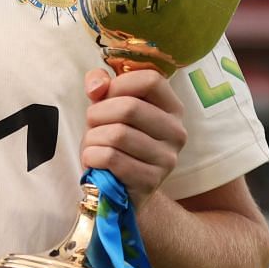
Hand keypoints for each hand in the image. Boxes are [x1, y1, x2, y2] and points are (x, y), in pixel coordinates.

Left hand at [81, 67, 187, 202]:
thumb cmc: (115, 142)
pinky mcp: (151, 181)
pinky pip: (111, 158)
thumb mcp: (107, 108)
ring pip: (117, 134)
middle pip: (130, 107)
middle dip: (98, 114)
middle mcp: (176, 132)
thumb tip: (96, 85)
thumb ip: (101, 86)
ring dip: (93, 138)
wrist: (120, 187)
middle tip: (92, 125)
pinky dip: (92, 157)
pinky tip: (95, 160)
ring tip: (94, 145)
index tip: (104, 96)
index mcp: (172, 108)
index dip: (120, 84)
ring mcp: (167, 158)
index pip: (151, 80)